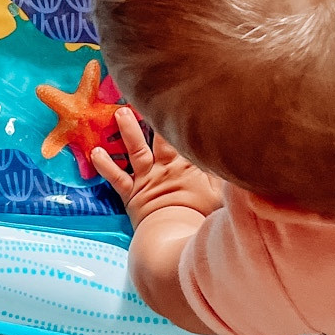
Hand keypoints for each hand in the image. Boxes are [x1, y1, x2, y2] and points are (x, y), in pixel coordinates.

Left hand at [91, 108, 223, 230]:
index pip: (188, 137)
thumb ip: (230, 178)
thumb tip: (239, 164)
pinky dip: (105, 164)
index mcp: (191, 166)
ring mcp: (148, 179)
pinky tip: (95, 152)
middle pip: (162, 136)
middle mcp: (168, 168)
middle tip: (150, 95)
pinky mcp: (132, 194)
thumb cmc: (201, 220)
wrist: (176, 239)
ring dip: (128, 130)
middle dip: (156, 115)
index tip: (185, 100)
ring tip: (120, 112)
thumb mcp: (224, 198)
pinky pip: (116, 177)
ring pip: (137, 149)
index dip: (186, 119)